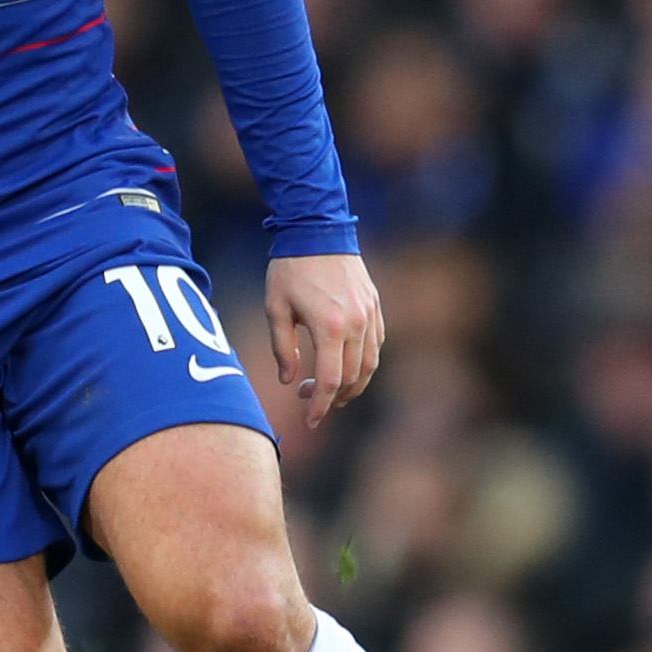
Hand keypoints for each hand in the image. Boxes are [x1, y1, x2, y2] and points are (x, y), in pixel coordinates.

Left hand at [265, 252, 382, 428]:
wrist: (317, 230)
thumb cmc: (289, 269)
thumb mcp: (275, 309)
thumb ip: (282, 348)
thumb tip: (288, 380)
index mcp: (330, 327)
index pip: (330, 381)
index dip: (320, 406)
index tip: (309, 421)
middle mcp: (356, 324)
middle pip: (354, 378)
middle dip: (333, 397)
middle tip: (309, 399)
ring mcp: (370, 315)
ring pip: (370, 364)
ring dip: (353, 384)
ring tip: (329, 390)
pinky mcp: (375, 306)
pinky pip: (376, 344)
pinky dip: (364, 361)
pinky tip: (345, 364)